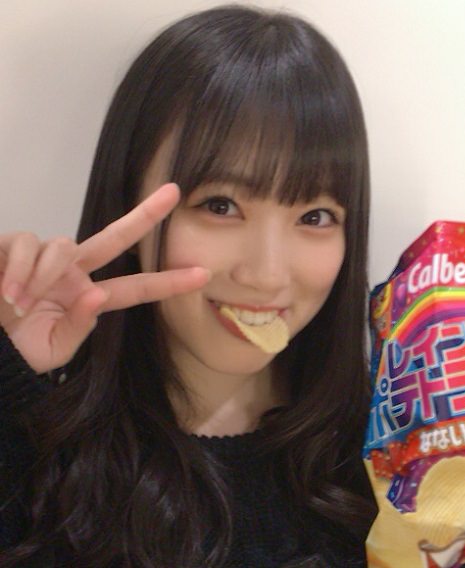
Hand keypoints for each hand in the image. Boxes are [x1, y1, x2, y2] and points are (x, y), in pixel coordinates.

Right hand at [0, 183, 209, 372]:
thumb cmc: (17, 349)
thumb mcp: (53, 348)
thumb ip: (78, 326)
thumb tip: (97, 293)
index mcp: (89, 297)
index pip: (136, 288)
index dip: (168, 282)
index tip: (202, 274)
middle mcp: (75, 271)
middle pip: (116, 237)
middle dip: (145, 215)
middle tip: (174, 191)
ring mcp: (47, 256)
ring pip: (65, 245)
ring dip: (43, 276)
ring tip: (19, 303)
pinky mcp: (16, 244)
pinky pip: (29, 245)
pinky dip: (20, 270)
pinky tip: (6, 290)